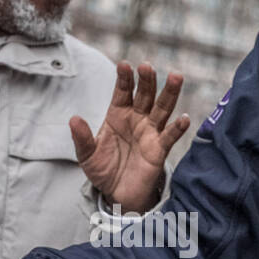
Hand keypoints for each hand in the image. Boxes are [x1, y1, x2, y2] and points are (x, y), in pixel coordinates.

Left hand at [70, 62, 188, 212]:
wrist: (117, 193)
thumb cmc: (103, 169)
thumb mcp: (86, 155)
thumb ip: (82, 138)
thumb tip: (74, 119)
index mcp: (118, 114)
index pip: (122, 91)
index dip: (124, 79)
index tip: (124, 65)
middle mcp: (137, 118)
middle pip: (145, 95)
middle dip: (146, 80)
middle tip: (146, 67)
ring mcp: (150, 132)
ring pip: (162, 108)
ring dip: (169, 93)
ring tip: (176, 77)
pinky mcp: (159, 149)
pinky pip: (170, 136)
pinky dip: (178, 128)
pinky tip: (184, 118)